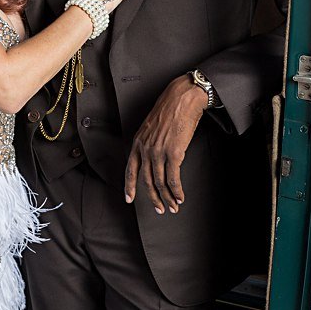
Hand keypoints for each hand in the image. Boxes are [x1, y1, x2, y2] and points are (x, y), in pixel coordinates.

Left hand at [124, 75, 206, 213]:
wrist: (182, 99)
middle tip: (160, 209)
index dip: (129, 186)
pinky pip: (173, 178)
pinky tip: (180, 197)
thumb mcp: (151, 127)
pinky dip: (177, 191)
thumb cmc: (169, 111)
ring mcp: (158, 151)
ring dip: (167, 198)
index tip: (129, 199)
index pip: (130, 169)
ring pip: (160, 182)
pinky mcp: (174, 153)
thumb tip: (153, 158)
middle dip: (153, 198)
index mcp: (138, 142)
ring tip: (173, 207)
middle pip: (146, 181)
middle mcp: (145, 149)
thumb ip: (149, 143)